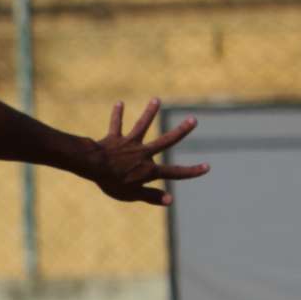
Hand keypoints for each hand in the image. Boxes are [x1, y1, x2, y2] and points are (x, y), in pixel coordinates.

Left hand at [83, 100, 207, 204]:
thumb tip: (171, 200)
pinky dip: (117, 115)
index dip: (191, 171)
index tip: (207, 167)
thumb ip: (151, 196)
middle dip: (181, 131)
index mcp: (149, 169)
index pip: (174, 172)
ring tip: (156, 100)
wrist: (93, 166)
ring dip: (149, 113)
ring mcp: (129, 144)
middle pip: (166, 141)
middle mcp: (143, 153)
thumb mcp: (132, 194)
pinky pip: (116, 125)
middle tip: (194, 120)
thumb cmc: (111, 182)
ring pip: (142, 126)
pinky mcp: (114, 138)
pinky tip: (119, 103)